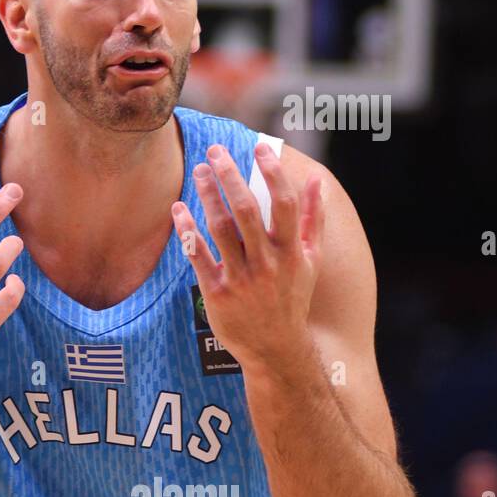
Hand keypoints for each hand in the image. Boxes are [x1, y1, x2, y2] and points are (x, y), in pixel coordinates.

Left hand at [170, 143, 322, 369]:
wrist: (276, 349)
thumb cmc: (292, 298)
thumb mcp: (310, 260)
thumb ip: (313, 219)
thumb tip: (318, 181)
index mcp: (292, 251)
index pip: (283, 203)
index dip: (272, 172)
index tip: (259, 147)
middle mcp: (267, 262)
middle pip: (246, 209)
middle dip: (230, 176)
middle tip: (215, 151)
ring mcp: (241, 277)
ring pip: (220, 228)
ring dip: (208, 195)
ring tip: (198, 171)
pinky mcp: (217, 292)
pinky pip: (198, 255)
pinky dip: (187, 230)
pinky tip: (178, 208)